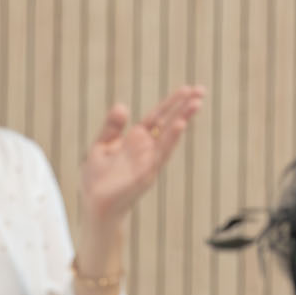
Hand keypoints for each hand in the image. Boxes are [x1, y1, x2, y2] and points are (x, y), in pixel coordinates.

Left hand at [79, 83, 205, 227]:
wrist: (94, 205)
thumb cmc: (96, 180)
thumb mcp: (100, 146)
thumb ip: (112, 127)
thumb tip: (123, 106)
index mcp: (136, 140)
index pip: (157, 116)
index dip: (171, 102)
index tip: (187, 89)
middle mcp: (146, 149)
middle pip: (168, 123)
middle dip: (184, 107)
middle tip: (201, 90)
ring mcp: (148, 161)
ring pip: (169, 136)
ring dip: (182, 119)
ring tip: (196, 103)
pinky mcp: (147, 173)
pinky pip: (161, 153)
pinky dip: (171, 138)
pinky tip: (180, 124)